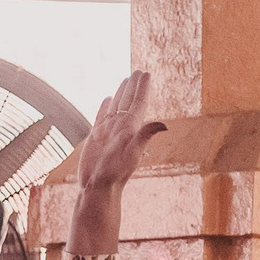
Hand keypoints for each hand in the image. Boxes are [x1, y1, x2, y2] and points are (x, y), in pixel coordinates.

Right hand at [76, 71, 165, 194]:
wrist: (98, 187)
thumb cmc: (115, 173)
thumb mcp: (131, 154)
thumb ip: (144, 137)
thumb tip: (162, 124)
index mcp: (131, 129)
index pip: (138, 103)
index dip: (142, 88)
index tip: (145, 73)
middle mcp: (122, 128)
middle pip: (129, 102)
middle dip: (133, 87)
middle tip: (138, 71)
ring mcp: (109, 132)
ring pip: (116, 107)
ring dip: (121, 93)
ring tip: (125, 80)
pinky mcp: (96, 138)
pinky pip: (101, 117)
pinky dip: (104, 106)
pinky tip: (107, 99)